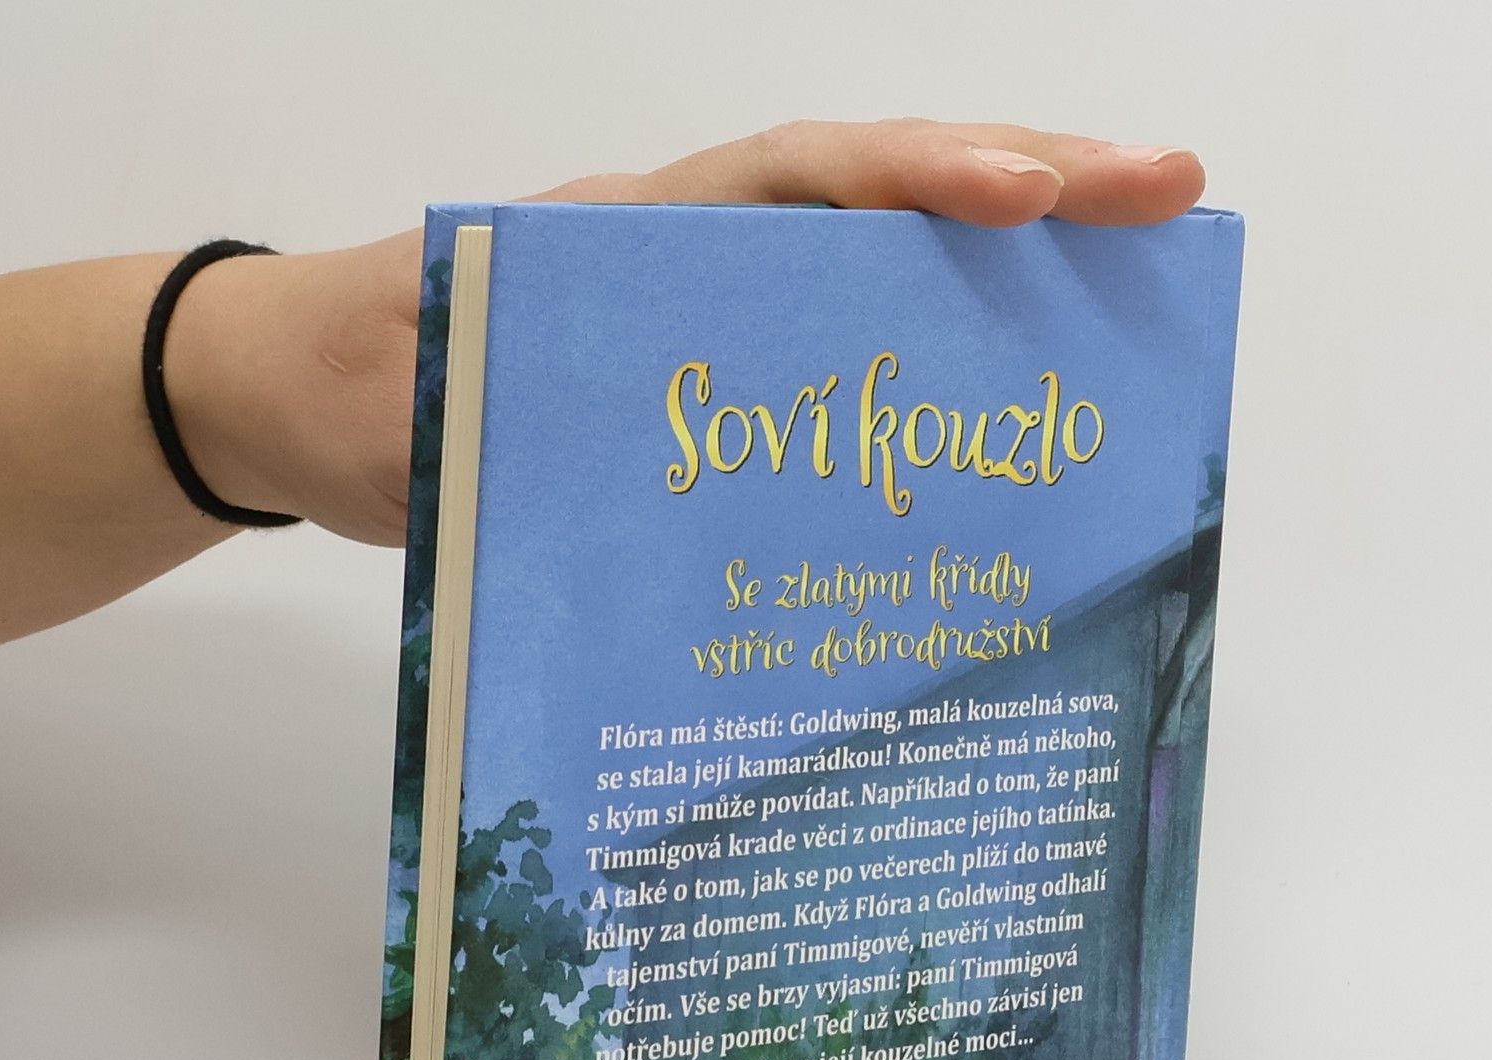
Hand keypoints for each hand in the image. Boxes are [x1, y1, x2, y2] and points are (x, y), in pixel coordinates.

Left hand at [166, 120, 1204, 546]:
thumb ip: (477, 409)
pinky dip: (937, 380)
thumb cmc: (358, 386)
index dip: (917, 182)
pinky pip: (851, 369)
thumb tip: (591, 449)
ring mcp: (726, 324)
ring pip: (888, 280)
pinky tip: (1010, 436)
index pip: (800, 178)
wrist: (318, 412)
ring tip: (1140, 299)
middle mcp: (704, 260)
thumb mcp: (401, 397)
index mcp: (639, 235)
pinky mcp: (731, 395)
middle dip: (1033, 191)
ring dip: (1013, 285)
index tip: (1028, 198)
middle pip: (886, 202)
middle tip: (1173, 196)